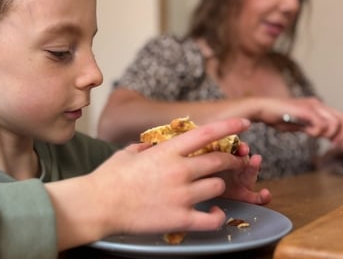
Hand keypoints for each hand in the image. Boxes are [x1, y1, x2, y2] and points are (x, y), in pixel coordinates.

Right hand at [88, 118, 260, 235]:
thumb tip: (152, 146)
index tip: (244, 124)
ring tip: (212, 189)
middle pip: (219, 162)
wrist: (98, 205)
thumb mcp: (127, 153)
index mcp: (166, 152)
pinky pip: (212, 218)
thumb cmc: (108, 178)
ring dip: (217, 187)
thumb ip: (145, 148)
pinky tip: (215, 213)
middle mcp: (179, 170)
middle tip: (233, 163)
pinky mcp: (180, 218)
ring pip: (218, 187)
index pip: (206, 134)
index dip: (229, 126)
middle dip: (230, 161)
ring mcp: (182, 195)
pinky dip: (217, 216)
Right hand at [253, 96, 342, 143]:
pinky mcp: (305, 110)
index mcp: (317, 107)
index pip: (340, 117)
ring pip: (334, 122)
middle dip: (341, 134)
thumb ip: (315, 130)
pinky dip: (317, 131)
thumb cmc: (277, 118)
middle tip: (332, 144)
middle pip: (342, 119)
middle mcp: (317, 104)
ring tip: (313, 135)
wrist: (262, 109)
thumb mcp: (300, 126)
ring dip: (327, 133)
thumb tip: (327, 137)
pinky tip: (307, 132)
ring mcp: (312, 105)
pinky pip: (320, 124)